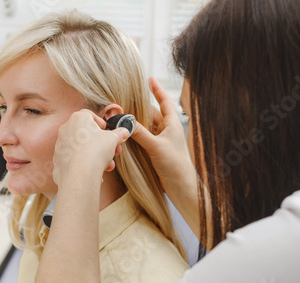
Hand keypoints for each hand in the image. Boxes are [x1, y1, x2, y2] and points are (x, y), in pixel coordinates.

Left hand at [53, 109, 128, 186]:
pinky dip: (85, 165)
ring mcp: (60, 145)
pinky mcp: (58, 160)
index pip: (90, 115)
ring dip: (96, 156)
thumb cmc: (96, 151)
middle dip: (102, 144)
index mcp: (78, 118)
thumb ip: (119, 134)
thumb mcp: (113, 139)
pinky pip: (75, 160)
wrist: (79, 174)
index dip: (101, 123)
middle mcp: (66, 129)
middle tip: (114, 151)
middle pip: (86, 134)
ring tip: (108, 166)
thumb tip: (124, 132)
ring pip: (81, 148)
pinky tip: (96, 174)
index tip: (108, 132)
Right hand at [131, 77, 195, 194]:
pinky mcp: (154, 151)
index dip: (157, 90)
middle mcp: (166, 130)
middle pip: (150, 113)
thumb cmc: (175, 165)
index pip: (164, 102)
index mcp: (172, 124)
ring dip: (134, 122)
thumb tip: (125, 121)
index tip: (149, 79)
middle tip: (122, 102)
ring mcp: (160, 140)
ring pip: (145, 126)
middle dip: (138, 107)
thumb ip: (140, 133)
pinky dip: (134, 134)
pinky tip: (125, 133)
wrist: (180, 186)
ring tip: (120, 116)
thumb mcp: (156, 147)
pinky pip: (142, 138)